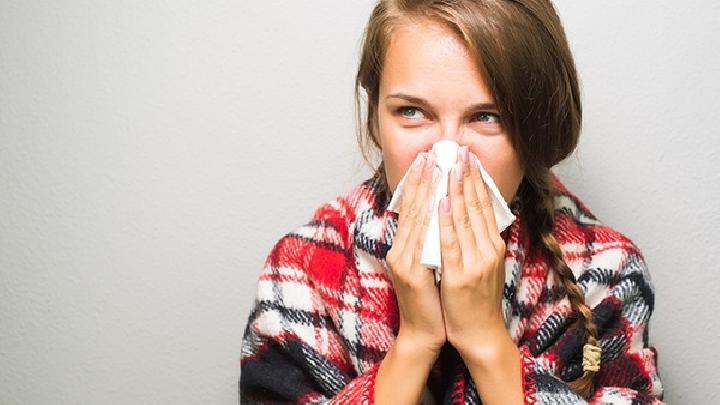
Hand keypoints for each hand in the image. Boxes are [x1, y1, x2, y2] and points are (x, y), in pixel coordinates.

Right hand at [385, 151, 445, 352]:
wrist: (425, 333)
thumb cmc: (431, 302)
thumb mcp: (427, 267)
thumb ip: (429, 243)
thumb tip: (441, 216)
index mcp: (403, 248)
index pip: (411, 209)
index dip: (419, 183)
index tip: (428, 160)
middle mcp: (400, 251)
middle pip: (411, 209)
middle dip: (422, 180)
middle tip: (432, 154)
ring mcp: (404, 262)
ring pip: (417, 219)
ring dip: (427, 190)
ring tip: (436, 166)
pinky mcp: (412, 274)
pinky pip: (424, 240)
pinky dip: (433, 219)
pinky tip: (440, 201)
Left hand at [437, 146, 510, 357]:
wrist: (479, 334)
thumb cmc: (476, 300)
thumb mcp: (482, 265)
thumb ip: (477, 241)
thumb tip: (469, 215)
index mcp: (492, 246)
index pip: (483, 206)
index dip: (475, 180)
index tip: (467, 157)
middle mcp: (488, 250)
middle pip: (475, 207)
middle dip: (466, 177)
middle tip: (459, 151)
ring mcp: (475, 262)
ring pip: (464, 219)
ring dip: (455, 190)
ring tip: (449, 166)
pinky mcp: (460, 276)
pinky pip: (451, 244)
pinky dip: (446, 222)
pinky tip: (441, 203)